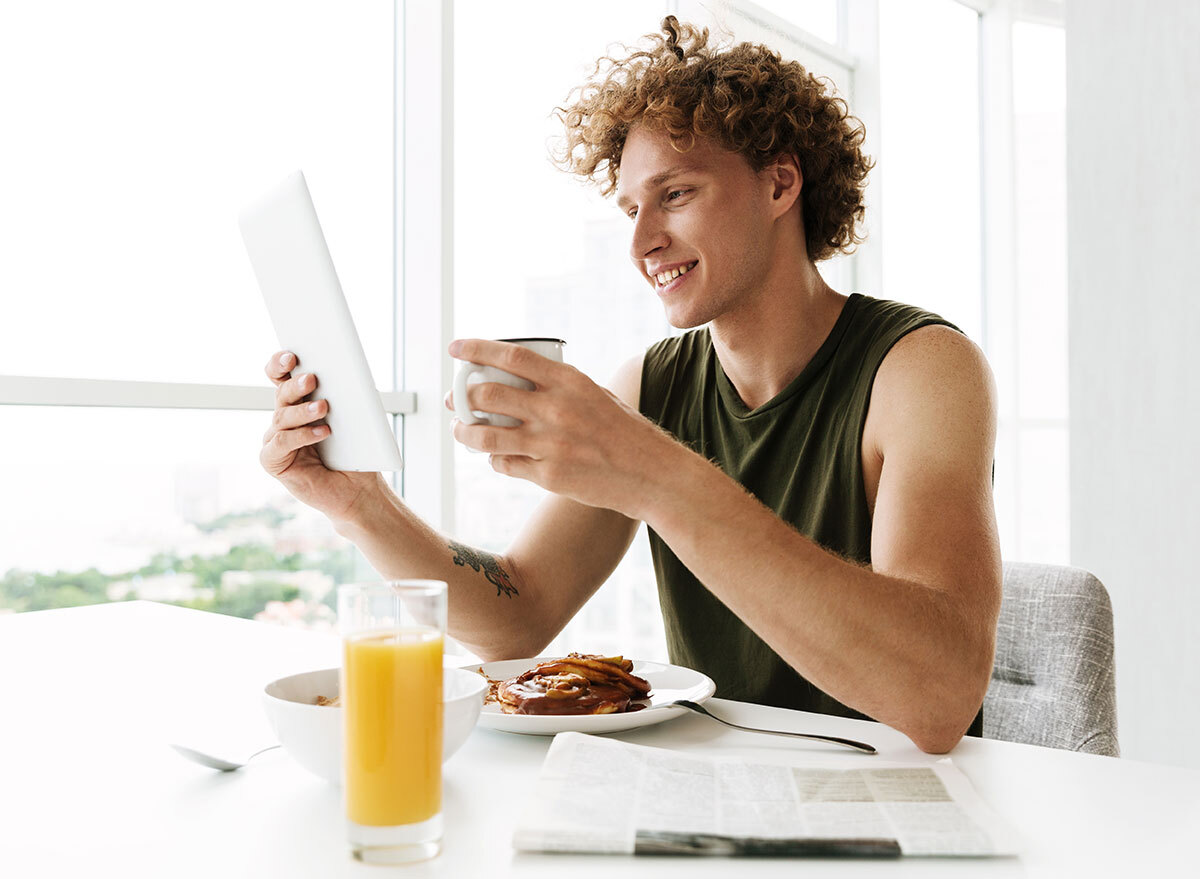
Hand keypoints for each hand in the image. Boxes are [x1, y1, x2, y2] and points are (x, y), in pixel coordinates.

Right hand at [260, 351, 383, 522]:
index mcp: (297, 403)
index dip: (280, 364)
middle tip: (312, 378)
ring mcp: (275, 440)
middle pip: (281, 395)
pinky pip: (282, 443)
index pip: (280, 376)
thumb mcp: (354, 418)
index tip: (291, 354)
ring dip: (303, 411)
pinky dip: (302, 436)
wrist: (359, 489)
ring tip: (324, 407)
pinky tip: (323, 432)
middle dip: (296, 384)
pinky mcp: (273, 462)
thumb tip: (343, 372)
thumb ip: (343, 396)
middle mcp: (282, 419)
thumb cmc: (356, 452)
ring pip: (282, 417)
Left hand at [447, 340, 669, 518]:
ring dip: (464, 432)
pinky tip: (496, 456)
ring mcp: (550, 444)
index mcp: (569, 381)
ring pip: (485, 436)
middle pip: (487, 395)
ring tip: (461, 430)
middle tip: (457, 398)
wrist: (652, 474)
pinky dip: (494, 459)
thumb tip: (517, 382)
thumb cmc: (625, 432)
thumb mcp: (595, 395)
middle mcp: (556, 410)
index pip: (511, 357)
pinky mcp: (548, 475)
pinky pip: (504, 464)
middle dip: (462, 395)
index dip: (477, 349)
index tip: (456, 348)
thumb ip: (559, 387)